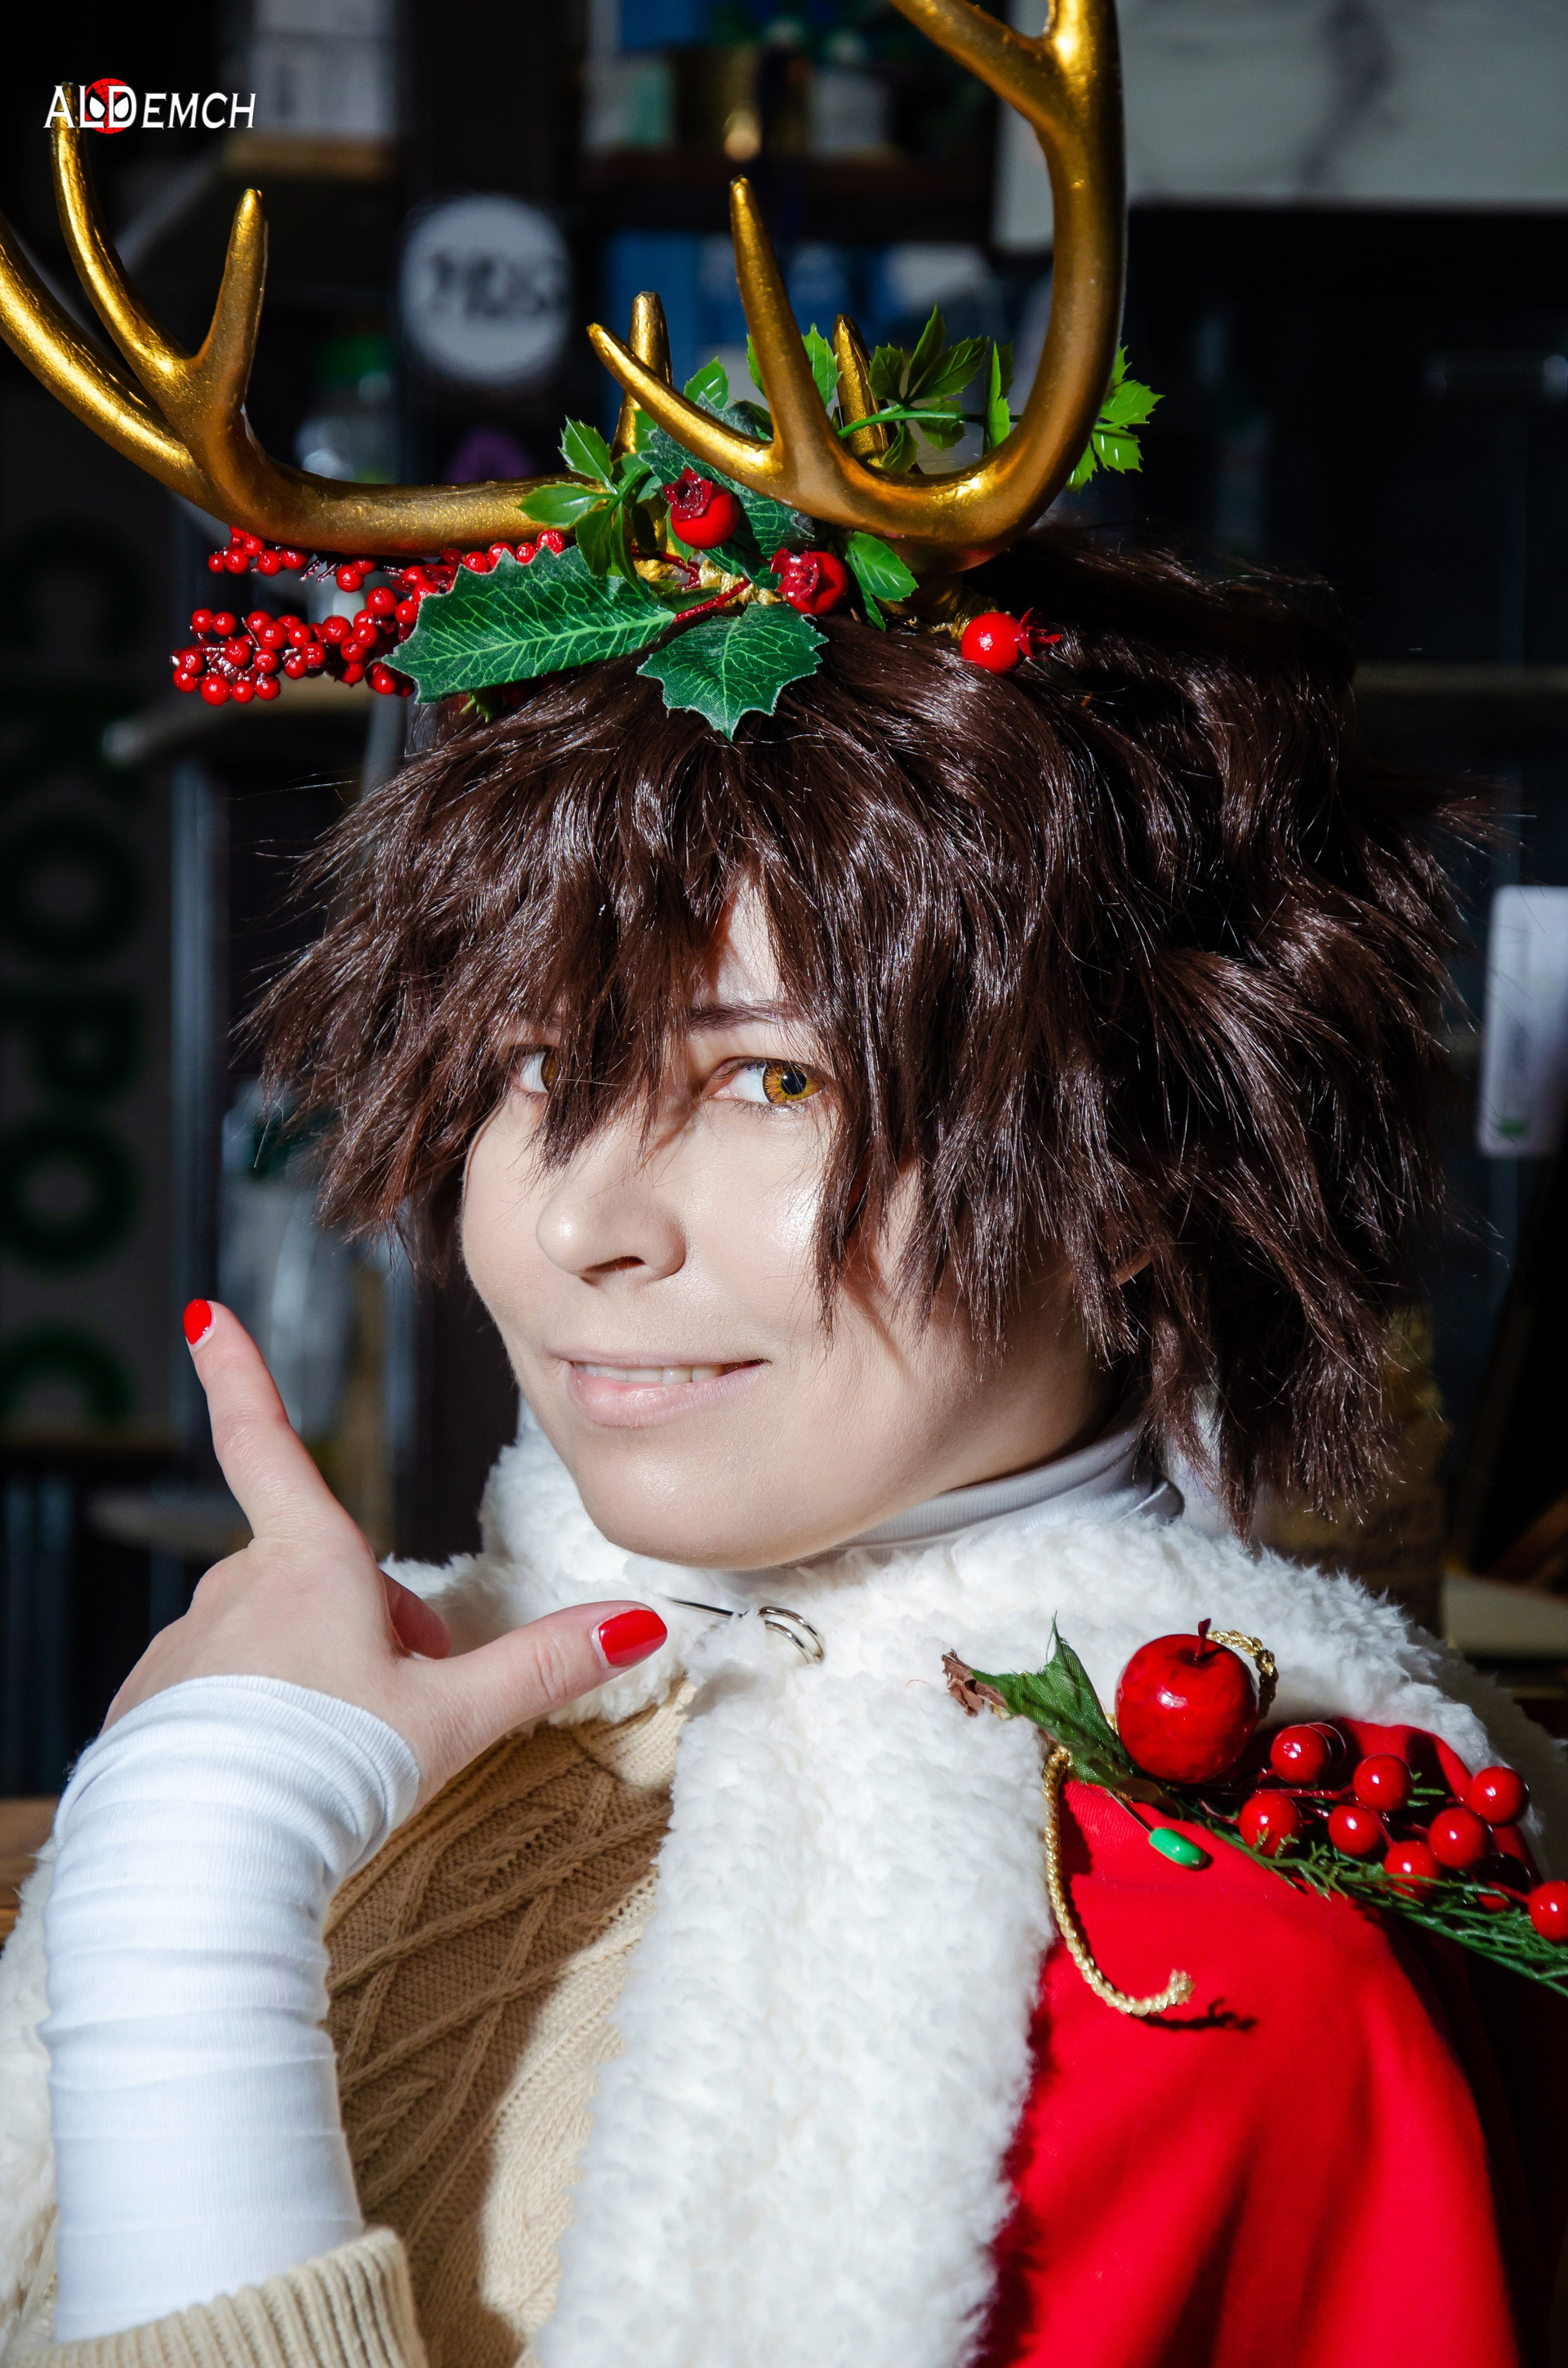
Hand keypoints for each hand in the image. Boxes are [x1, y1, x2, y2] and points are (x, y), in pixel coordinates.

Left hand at [104, 1301, 664, 1806]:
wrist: (208, 1863)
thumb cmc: (331, 1773)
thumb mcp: (456, 1716)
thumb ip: (545, 1664)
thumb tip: (637, 1623)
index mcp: (308, 1564)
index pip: (266, 1442)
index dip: (236, 1371)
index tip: (202, 1314)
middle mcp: (233, 1588)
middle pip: (317, 1579)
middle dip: (367, 1628)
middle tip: (400, 1708)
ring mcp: (183, 1648)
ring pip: (268, 1640)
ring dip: (312, 1676)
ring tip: (339, 1755)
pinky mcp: (148, 1709)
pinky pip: (215, 1694)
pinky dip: (250, 1724)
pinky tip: (275, 1781)